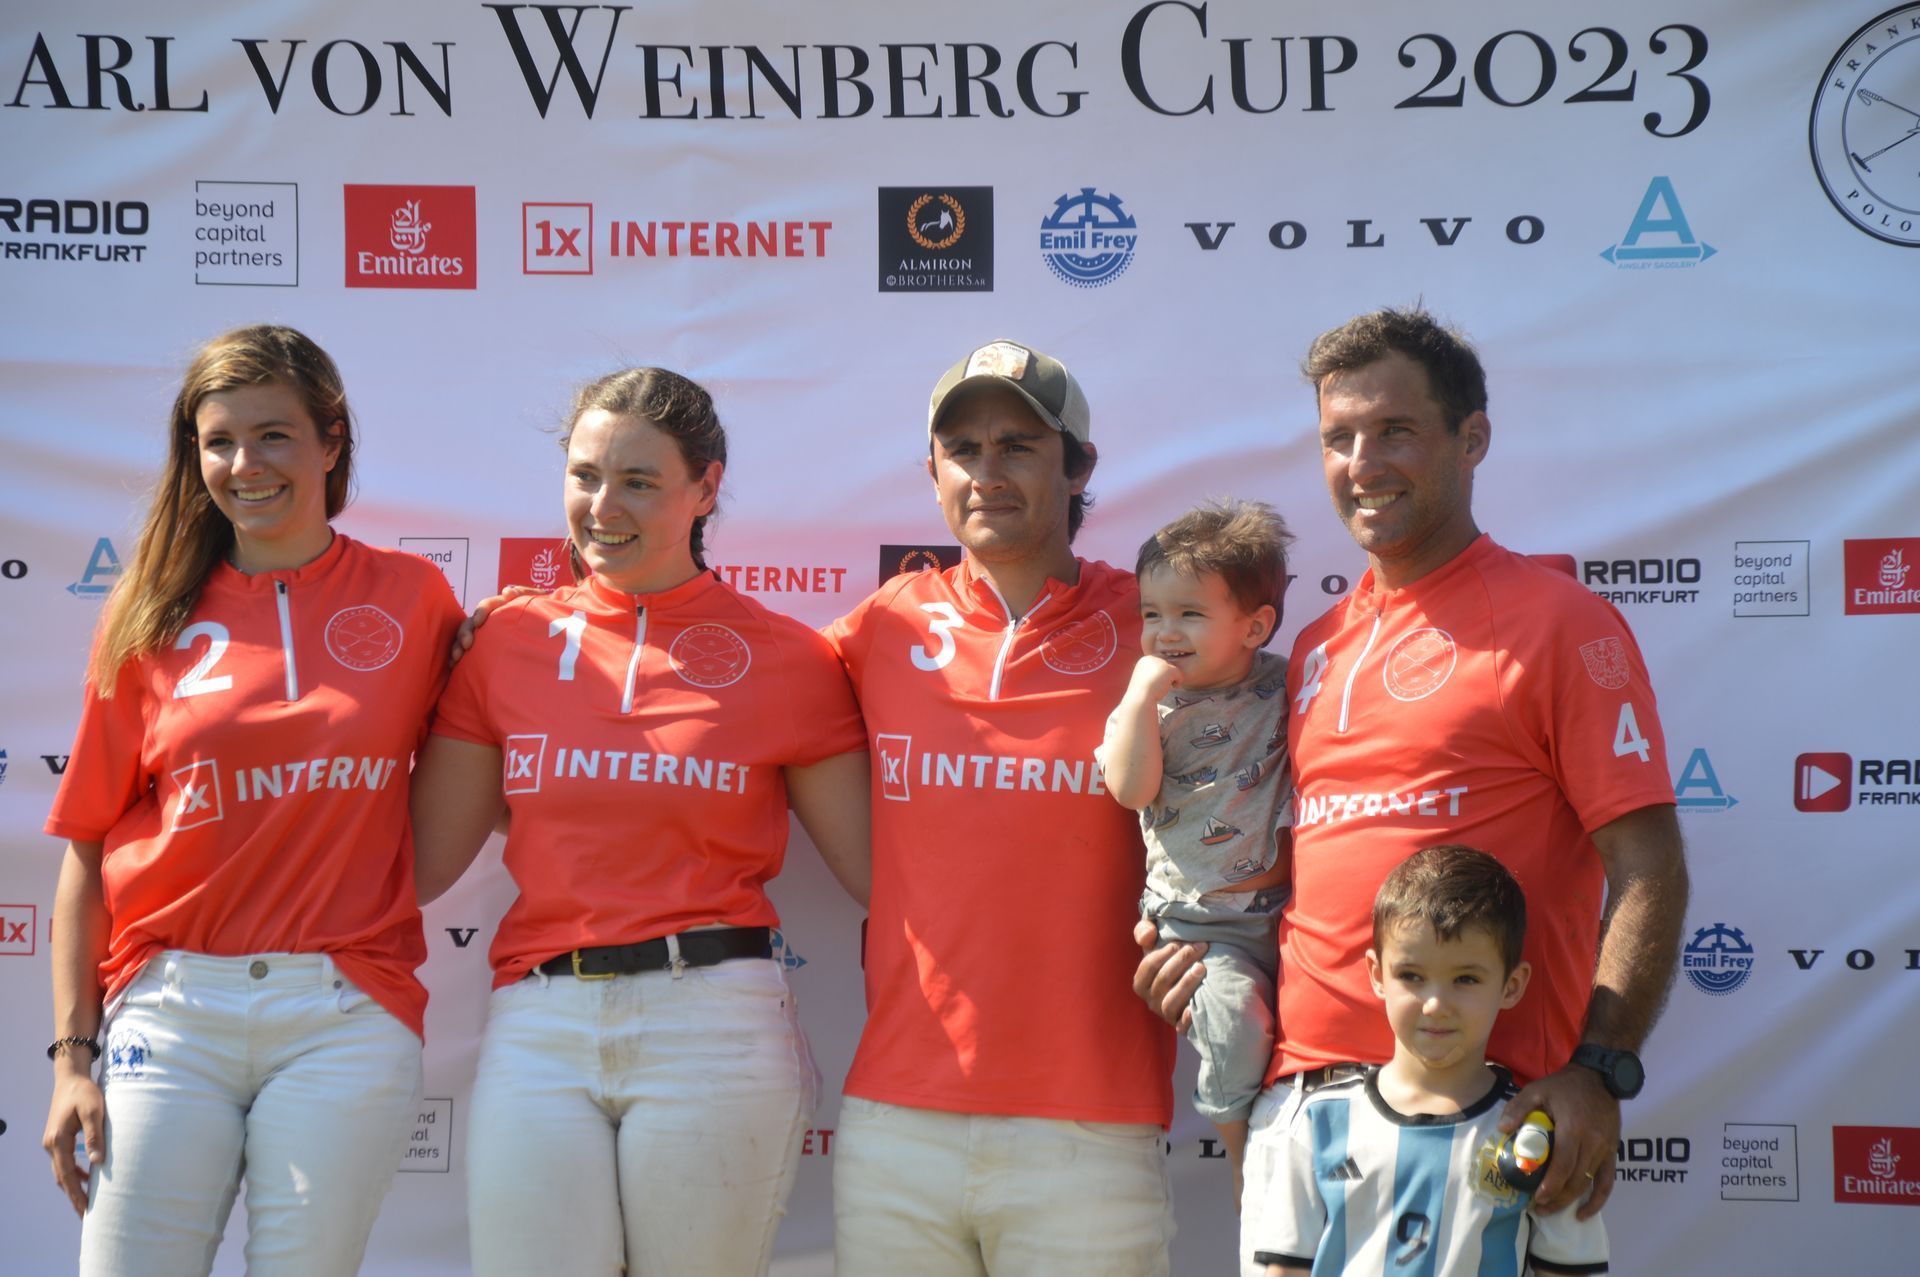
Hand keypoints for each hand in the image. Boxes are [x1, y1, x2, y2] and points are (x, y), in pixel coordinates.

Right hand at [43, 1070, 105, 1216]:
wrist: (70, 1077)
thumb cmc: (84, 1092)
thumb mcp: (94, 1111)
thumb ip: (95, 1135)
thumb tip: (98, 1161)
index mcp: (57, 1141)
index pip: (67, 1175)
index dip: (76, 1194)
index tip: (86, 1210)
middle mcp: (51, 1144)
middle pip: (62, 1178)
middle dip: (73, 1197)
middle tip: (86, 1216)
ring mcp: (52, 1142)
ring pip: (62, 1171)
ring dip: (73, 1187)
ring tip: (87, 1202)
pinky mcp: (58, 1138)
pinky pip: (64, 1162)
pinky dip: (74, 1173)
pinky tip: (87, 1177)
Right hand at [450, 585, 540, 664]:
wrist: (550, 639)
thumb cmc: (545, 618)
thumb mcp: (539, 603)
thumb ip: (526, 594)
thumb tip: (506, 591)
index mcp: (501, 608)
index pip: (487, 606)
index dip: (481, 612)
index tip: (480, 622)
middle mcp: (489, 621)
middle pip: (470, 623)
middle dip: (465, 633)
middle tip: (467, 645)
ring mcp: (484, 636)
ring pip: (464, 638)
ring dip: (457, 646)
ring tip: (456, 658)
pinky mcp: (482, 650)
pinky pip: (465, 653)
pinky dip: (458, 658)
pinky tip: (454, 666)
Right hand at [1127, 654, 1180, 701]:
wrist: (1141, 697)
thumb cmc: (1142, 692)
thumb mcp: (1144, 679)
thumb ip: (1153, 673)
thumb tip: (1166, 673)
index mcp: (1145, 660)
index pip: (1159, 663)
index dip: (1160, 674)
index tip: (1155, 683)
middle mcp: (1153, 658)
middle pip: (1166, 665)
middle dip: (1166, 675)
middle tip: (1160, 686)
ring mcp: (1161, 662)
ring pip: (1173, 669)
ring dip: (1171, 679)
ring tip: (1164, 686)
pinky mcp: (1169, 669)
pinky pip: (1179, 674)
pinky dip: (1178, 682)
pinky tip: (1172, 687)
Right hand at [1131, 917, 1206, 1032]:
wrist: (1194, 983)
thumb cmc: (1173, 960)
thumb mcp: (1156, 944)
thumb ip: (1145, 931)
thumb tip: (1148, 936)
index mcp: (1141, 982)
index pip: (1149, 966)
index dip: (1165, 952)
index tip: (1182, 942)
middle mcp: (1150, 1000)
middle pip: (1162, 980)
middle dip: (1181, 961)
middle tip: (1201, 947)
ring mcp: (1165, 1015)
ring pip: (1170, 1002)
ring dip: (1186, 984)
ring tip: (1202, 968)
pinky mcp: (1181, 1027)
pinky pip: (1181, 1026)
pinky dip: (1188, 1017)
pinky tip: (1198, 1003)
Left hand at [1499, 1063, 1618, 1216]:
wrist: (1600, 1078)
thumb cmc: (1564, 1085)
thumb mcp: (1536, 1090)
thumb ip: (1518, 1108)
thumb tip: (1502, 1130)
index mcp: (1573, 1129)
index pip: (1563, 1165)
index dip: (1551, 1185)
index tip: (1537, 1198)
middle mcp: (1592, 1143)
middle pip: (1576, 1180)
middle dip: (1557, 1198)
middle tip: (1538, 1208)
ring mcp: (1605, 1150)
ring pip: (1589, 1183)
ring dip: (1571, 1200)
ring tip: (1552, 1209)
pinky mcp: (1613, 1152)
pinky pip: (1608, 1182)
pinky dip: (1598, 1200)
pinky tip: (1584, 1213)